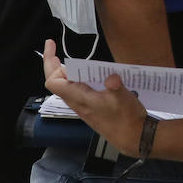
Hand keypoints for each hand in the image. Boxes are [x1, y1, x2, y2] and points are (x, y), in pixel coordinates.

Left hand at [40, 39, 146, 156]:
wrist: (133, 136)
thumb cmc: (127, 118)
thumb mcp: (123, 99)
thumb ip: (115, 86)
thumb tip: (111, 76)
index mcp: (80, 99)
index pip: (53, 82)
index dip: (50, 63)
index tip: (52, 46)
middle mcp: (77, 102)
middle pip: (56, 82)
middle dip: (53, 64)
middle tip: (55, 47)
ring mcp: (83, 105)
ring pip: (65, 86)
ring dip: (65, 71)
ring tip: (73, 59)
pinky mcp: (90, 106)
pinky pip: (76, 89)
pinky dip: (77, 78)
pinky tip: (89, 73)